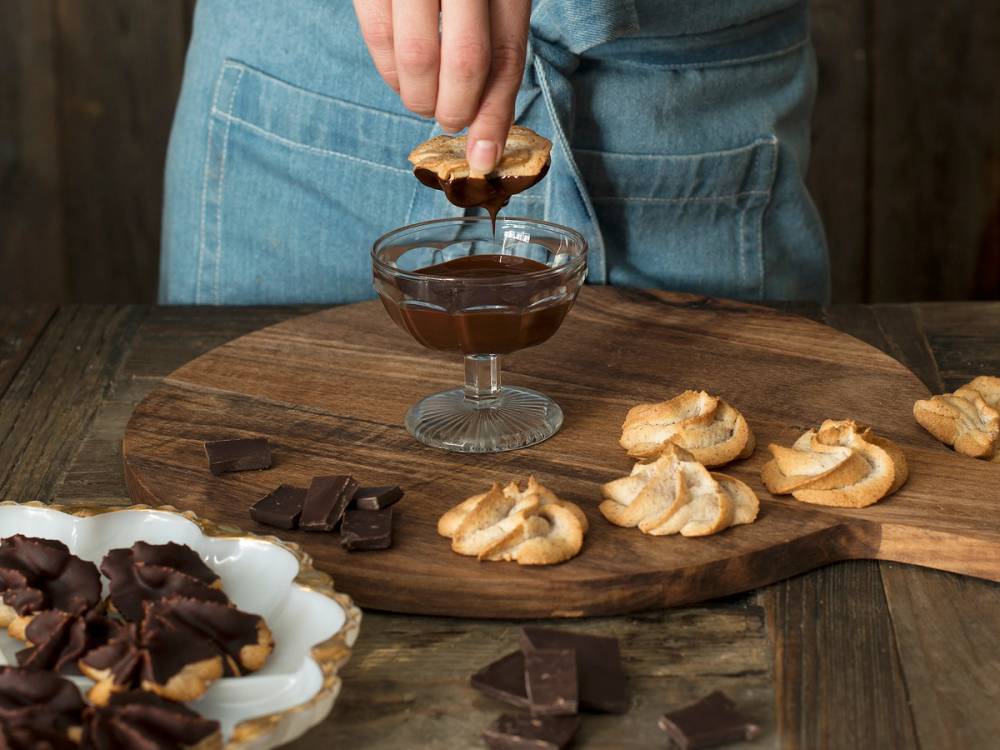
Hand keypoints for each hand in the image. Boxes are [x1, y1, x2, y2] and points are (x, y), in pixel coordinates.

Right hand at [353, 0, 530, 172]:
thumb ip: (493, 45)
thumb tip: (485, 129)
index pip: (507, 57)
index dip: (495, 115)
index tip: (483, 157)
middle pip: (467, 63)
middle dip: (456, 110)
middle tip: (449, 119)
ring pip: (418, 58)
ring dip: (418, 97)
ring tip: (423, 100)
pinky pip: (378, 36)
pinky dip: (388, 71)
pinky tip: (399, 76)